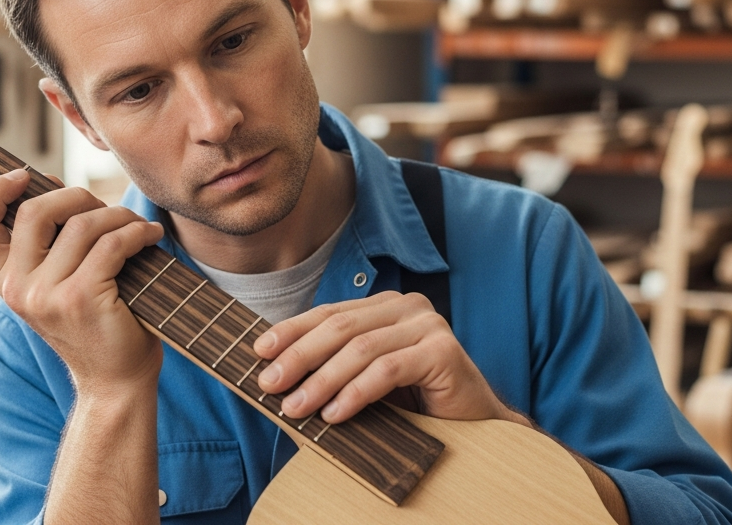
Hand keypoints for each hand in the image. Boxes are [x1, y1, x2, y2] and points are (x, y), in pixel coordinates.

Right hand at [0, 169, 165, 395]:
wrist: (115, 384)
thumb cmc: (95, 327)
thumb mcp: (57, 286)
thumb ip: (47, 246)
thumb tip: (51, 185)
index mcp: (7, 282)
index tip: (24, 175)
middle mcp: (18, 289)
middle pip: (35, 211)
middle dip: (76, 196)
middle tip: (104, 209)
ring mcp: (47, 296)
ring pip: (82, 224)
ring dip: (118, 216)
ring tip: (136, 226)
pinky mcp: (82, 299)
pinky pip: (112, 244)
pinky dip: (137, 233)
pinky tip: (150, 237)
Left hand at [253, 291, 519, 424]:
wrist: (472, 425)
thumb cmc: (414, 402)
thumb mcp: (366, 378)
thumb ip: (334, 365)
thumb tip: (276, 372)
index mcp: (385, 306)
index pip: (329, 314)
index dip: (292, 331)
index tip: (259, 352)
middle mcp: (407, 307)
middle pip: (340, 328)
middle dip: (299, 356)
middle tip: (270, 384)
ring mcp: (428, 326)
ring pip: (360, 349)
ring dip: (322, 381)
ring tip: (296, 408)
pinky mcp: (443, 352)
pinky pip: (388, 370)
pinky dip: (356, 393)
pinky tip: (335, 414)